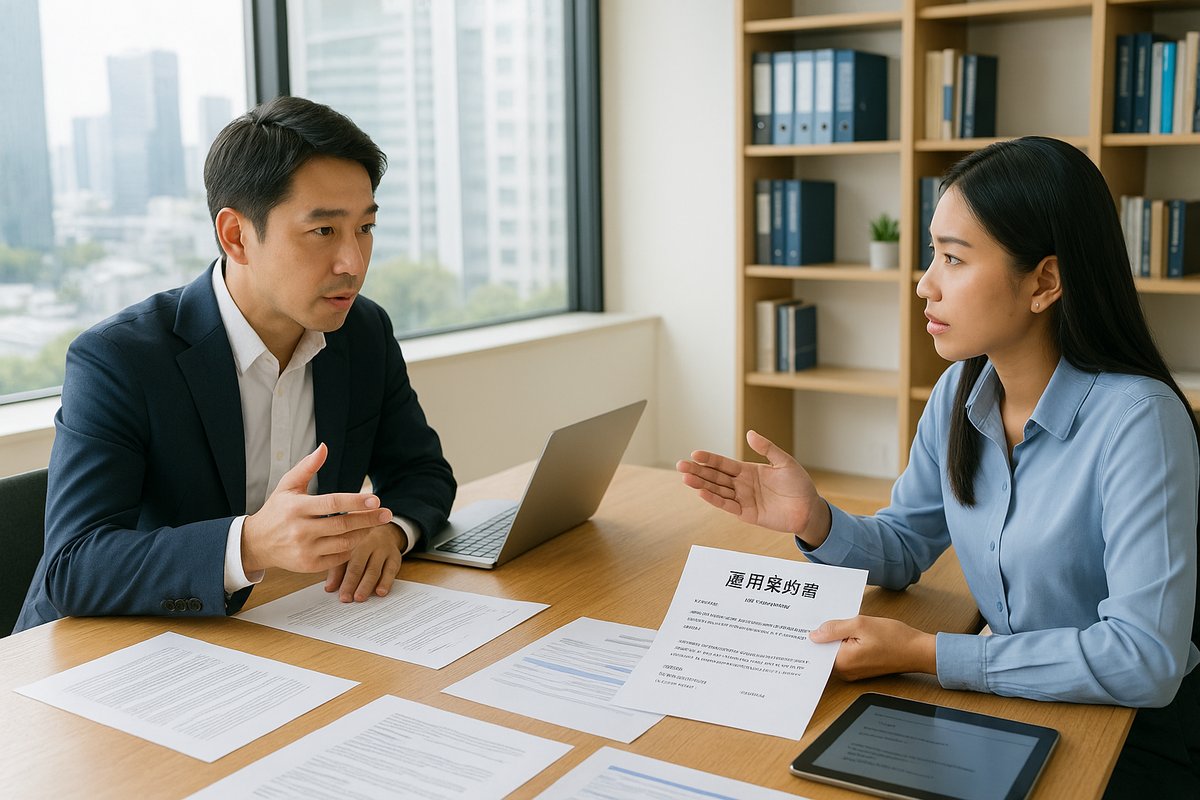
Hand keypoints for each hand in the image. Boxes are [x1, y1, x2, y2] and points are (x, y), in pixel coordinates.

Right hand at [241, 443, 392, 573]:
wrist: (257, 543)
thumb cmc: (276, 511)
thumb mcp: (287, 486)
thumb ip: (307, 467)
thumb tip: (324, 447)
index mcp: (296, 507)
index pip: (332, 503)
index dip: (355, 501)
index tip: (376, 499)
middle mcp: (300, 530)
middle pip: (342, 524)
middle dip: (368, 519)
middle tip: (387, 514)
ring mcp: (304, 550)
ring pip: (343, 543)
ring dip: (362, 533)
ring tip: (373, 524)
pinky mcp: (308, 565)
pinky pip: (338, 558)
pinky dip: (351, 548)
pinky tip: (357, 538)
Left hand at [324, 524, 405, 601]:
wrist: (385, 532)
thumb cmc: (361, 545)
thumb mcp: (347, 552)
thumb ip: (337, 570)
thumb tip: (329, 588)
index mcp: (353, 541)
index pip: (346, 561)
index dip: (341, 579)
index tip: (336, 593)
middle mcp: (369, 543)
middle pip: (359, 565)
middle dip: (353, 583)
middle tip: (348, 598)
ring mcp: (383, 549)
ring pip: (375, 569)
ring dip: (367, 585)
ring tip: (361, 597)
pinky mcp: (395, 556)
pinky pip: (391, 570)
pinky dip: (386, 582)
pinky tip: (381, 592)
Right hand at [676, 430, 830, 545]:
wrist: (809, 508)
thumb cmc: (799, 485)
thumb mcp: (784, 462)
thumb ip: (767, 449)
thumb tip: (750, 433)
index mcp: (748, 471)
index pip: (723, 464)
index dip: (709, 459)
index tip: (695, 454)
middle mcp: (742, 485)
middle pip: (715, 477)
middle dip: (698, 471)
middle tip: (680, 465)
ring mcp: (743, 499)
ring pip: (717, 490)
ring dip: (701, 485)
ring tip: (686, 478)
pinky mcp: (747, 514)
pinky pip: (728, 506)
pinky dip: (714, 500)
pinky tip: (702, 492)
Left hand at [809, 615, 936, 680]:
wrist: (918, 651)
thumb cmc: (894, 638)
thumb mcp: (861, 625)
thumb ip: (835, 628)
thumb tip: (814, 634)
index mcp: (842, 662)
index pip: (816, 650)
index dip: (810, 635)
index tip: (802, 623)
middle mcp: (845, 671)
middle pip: (824, 651)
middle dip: (821, 635)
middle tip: (817, 617)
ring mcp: (853, 671)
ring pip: (834, 651)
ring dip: (833, 637)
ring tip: (833, 620)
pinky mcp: (860, 668)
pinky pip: (844, 653)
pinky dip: (843, 642)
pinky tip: (846, 629)